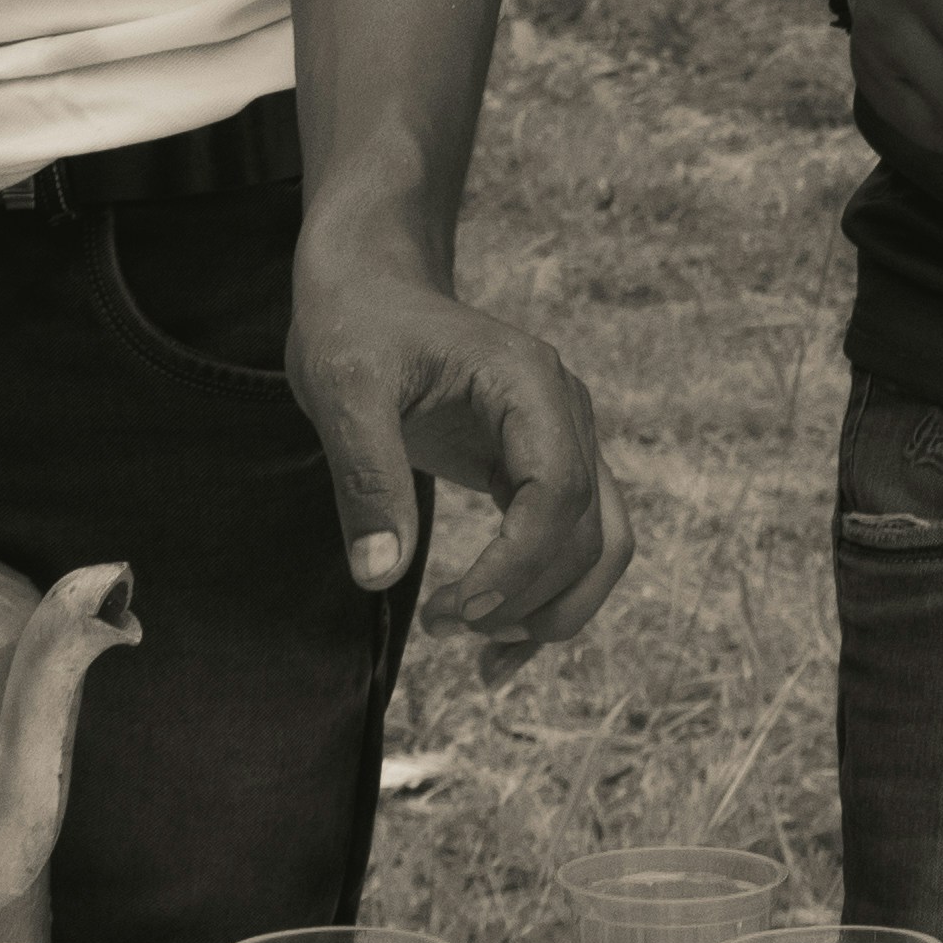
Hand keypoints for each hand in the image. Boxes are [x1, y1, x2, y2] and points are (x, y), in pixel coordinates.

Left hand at [288, 247, 631, 646]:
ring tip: (475, 650)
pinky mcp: (538, 468)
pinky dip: (545, 603)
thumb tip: (380, 576)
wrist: (369, 287)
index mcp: (528, 382)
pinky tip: (498, 655)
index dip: (518, 565)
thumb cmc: (355, 325)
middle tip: (442, 627)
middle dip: (527, 597)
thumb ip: (366, 478)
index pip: (559, 493)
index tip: (456, 612)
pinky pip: (569, 544)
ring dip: (551, 610)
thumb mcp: (342, 389)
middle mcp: (563, 411)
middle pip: (591, 531)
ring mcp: (560, 440)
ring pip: (600, 544)